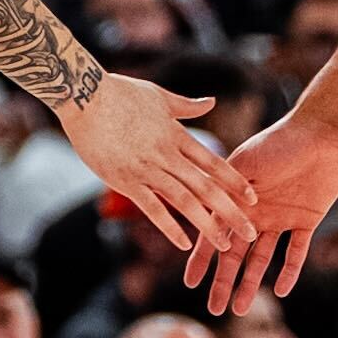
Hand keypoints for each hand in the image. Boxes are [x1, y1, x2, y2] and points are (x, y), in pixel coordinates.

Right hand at [62, 73, 255, 262]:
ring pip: (185, 201)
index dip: (234, 181)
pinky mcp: (125, 180)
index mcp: (176, 135)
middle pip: (206, 187)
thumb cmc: (119, 92)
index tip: (253, 198)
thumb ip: (187, 106)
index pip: (212, 163)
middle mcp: (166, 154)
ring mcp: (146, 168)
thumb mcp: (159, 96)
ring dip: (207, 224)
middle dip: (231, 211)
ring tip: (225, 245)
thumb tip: (211, 102)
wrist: (84, 95)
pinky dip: (169, 226)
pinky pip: (151, 207)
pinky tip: (184, 244)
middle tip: (251, 232)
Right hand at [205, 110, 337, 311]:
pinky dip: (289, 270)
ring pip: (262, 259)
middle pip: (235, 255)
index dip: (201, 260)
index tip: (189, 283)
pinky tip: (281, 290)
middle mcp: (254, 212)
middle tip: (214, 310)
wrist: (321, 132)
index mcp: (234, 199)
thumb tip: (204, 220)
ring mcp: (280, 217)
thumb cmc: (278, 142)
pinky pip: (296, 251)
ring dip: (251, 283)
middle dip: (223, 282)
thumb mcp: (243, 166)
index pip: (213, 235)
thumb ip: (225, 194)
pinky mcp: (307, 220)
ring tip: (240, 310)